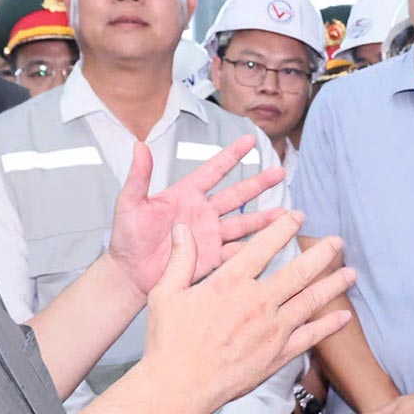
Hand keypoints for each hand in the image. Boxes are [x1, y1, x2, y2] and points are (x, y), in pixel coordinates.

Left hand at [107, 136, 288, 295]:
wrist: (129, 273)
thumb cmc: (126, 237)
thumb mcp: (130, 203)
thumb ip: (139, 176)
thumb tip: (139, 146)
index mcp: (186, 194)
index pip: (213, 170)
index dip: (231, 155)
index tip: (250, 140)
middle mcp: (203, 213)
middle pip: (237, 195)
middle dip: (259, 183)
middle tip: (280, 172)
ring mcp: (210, 236)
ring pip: (244, 223)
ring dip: (265, 218)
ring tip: (287, 214)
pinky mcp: (212, 258)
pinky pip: (238, 252)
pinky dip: (255, 248)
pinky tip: (273, 244)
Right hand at [142, 214, 355, 411]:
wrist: (179, 386)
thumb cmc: (170, 343)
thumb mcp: (166, 294)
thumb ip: (180, 259)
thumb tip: (183, 229)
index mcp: (230, 283)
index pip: (264, 246)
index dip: (284, 228)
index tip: (296, 216)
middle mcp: (257, 301)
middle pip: (299, 271)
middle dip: (322, 253)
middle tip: (336, 242)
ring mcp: (272, 329)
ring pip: (311, 300)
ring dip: (333, 284)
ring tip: (350, 273)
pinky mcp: (278, 355)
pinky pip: (310, 336)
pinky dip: (329, 325)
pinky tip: (343, 316)